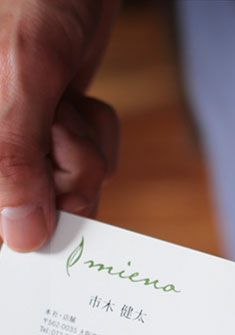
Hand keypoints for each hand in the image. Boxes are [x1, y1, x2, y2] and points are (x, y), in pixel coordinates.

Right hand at [0, 0, 119, 250]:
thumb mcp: (24, 70)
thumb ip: (14, 155)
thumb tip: (20, 237)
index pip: (1, 218)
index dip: (35, 207)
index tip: (50, 170)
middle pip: (44, 209)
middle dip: (70, 169)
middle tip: (60, 121)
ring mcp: (22, 146)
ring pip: (74, 189)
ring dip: (87, 149)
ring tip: (66, 103)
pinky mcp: (53, 138)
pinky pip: (92, 165)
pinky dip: (98, 135)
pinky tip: (79, 102)